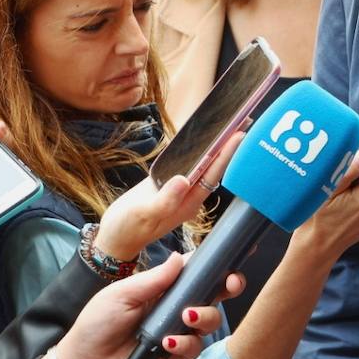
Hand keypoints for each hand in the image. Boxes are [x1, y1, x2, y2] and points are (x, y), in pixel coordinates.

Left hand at [43, 252, 245, 358]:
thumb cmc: (97, 323)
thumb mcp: (122, 293)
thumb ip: (154, 278)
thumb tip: (180, 256)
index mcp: (165, 287)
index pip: (197, 272)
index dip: (217, 265)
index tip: (232, 259)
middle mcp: (177, 306)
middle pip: (214, 294)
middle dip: (229, 286)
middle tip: (230, 285)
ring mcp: (178, 330)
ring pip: (211, 320)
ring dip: (205, 316)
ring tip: (185, 318)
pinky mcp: (177, 354)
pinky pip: (195, 347)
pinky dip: (186, 343)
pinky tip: (167, 343)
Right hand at [94, 131, 245, 261]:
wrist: (115, 237)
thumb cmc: (128, 229)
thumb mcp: (144, 215)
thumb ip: (164, 200)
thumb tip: (183, 180)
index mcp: (189, 203)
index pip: (213, 175)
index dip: (226, 155)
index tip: (239, 135)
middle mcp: (190, 195)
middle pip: (213, 167)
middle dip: (228, 146)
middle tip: (243, 121)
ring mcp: (180, 188)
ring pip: (202, 163)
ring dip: (215, 145)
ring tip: (230, 123)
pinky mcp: (168, 181)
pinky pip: (186, 162)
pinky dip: (195, 149)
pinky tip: (203, 135)